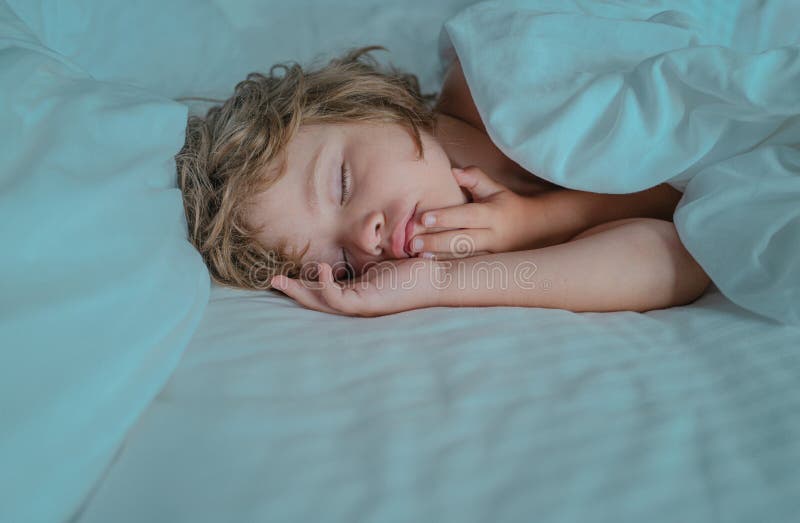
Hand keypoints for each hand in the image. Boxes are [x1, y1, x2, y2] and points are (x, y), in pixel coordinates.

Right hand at [269, 258, 446, 316]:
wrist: (439, 274)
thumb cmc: (417, 265)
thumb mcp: (384, 257)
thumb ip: (366, 253)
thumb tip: (357, 237)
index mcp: (359, 291)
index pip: (325, 289)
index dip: (305, 282)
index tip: (288, 271)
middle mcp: (357, 301)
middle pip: (317, 300)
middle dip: (293, 291)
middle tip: (271, 281)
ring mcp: (362, 305)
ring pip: (322, 303)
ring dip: (300, 292)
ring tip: (280, 280)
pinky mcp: (369, 303)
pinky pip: (339, 297)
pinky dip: (327, 284)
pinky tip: (320, 268)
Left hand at [408, 166, 545, 257]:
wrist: (532, 230)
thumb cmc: (506, 205)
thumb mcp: (495, 189)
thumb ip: (475, 178)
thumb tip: (454, 171)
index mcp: (493, 215)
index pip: (468, 216)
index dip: (447, 216)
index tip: (424, 218)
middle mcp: (492, 236)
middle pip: (462, 241)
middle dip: (436, 242)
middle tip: (412, 243)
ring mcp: (491, 255)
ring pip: (463, 258)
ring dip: (439, 258)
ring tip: (416, 256)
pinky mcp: (487, 266)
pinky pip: (466, 268)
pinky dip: (448, 268)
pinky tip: (429, 269)